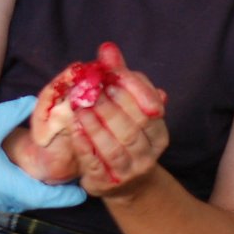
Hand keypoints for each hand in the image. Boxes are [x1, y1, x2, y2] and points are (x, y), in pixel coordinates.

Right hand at [0, 97, 87, 211]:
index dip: (66, 195)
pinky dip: (14, 190)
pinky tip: (15, 177)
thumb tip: (35, 102)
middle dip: (52, 193)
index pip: (45, 197)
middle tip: (68, 182)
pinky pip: (1, 198)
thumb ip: (14, 113)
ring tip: (46, 179)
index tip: (82, 192)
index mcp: (6, 183)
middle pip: (33, 200)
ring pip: (16, 200)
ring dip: (31, 192)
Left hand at [67, 44, 168, 198]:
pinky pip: (95, 164)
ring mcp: (129, 172)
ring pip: (114, 148)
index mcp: (159, 135)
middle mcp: (148, 155)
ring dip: (95, 127)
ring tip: (80, 108)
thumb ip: (119, 78)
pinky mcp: (107, 183)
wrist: (128, 184)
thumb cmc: (128, 137)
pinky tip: (74, 129)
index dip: (131, 94)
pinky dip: (84, 145)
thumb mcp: (129, 108)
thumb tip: (108, 48)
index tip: (110, 79)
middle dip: (110, 109)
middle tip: (90, 91)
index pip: (150, 111)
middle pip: (131, 129)